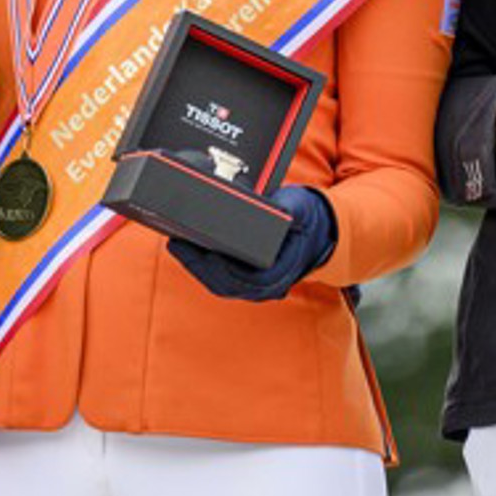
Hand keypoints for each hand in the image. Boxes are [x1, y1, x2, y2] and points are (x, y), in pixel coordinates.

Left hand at [168, 186, 336, 301]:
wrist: (318, 232)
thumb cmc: (308, 220)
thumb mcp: (303, 209)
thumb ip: (294, 210)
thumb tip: (283, 211)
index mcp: (283, 271)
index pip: (249, 279)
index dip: (225, 269)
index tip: (207, 252)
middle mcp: (268, 285)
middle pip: (227, 284)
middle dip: (199, 265)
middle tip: (178, 242)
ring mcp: (255, 285)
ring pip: (219, 283)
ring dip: (195, 266)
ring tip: (176, 243)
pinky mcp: (244, 278)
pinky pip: (219, 278)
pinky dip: (201, 266)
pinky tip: (186, 249)